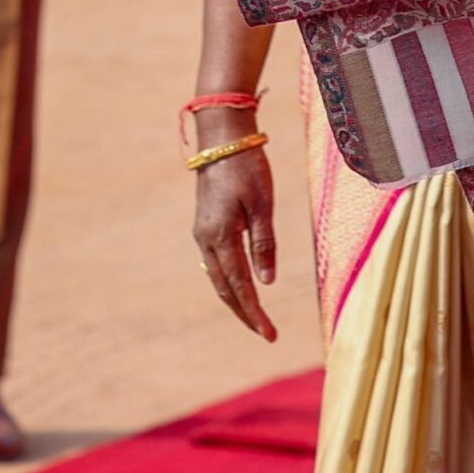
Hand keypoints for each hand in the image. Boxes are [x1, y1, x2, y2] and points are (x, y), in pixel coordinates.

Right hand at [192, 117, 277, 341]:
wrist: (221, 137)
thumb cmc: (247, 166)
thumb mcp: (262, 204)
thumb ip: (264, 243)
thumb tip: (266, 282)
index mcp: (220, 236)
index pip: (239, 286)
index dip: (255, 313)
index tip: (270, 335)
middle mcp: (206, 239)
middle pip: (224, 289)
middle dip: (245, 313)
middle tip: (266, 333)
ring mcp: (202, 232)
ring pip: (217, 278)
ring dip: (236, 299)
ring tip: (255, 316)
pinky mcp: (205, 225)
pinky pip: (215, 263)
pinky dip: (228, 281)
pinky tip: (241, 286)